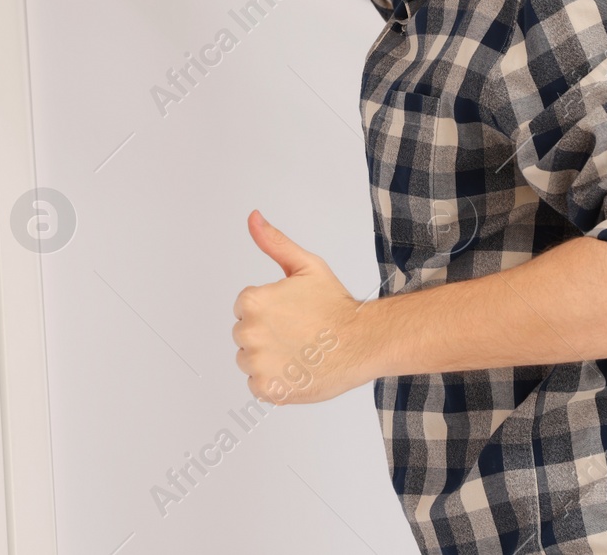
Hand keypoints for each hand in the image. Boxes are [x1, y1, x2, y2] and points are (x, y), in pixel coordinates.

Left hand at [231, 210, 366, 404]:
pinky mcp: (268, 390)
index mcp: (252, 301)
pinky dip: (275, 381)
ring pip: (248, 360)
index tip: (292, 313)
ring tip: (298, 352)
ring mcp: (257, 364)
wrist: (362, 341)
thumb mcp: (305, 265)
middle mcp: (248, 332)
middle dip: (265, 333)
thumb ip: (274, 242)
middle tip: (298, 332)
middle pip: (244, 334)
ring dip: (267, 358)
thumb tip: (252, 217)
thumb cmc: (335, 304)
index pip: (243, 308)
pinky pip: (258, 385)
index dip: (269, 309)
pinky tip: (297, 370)